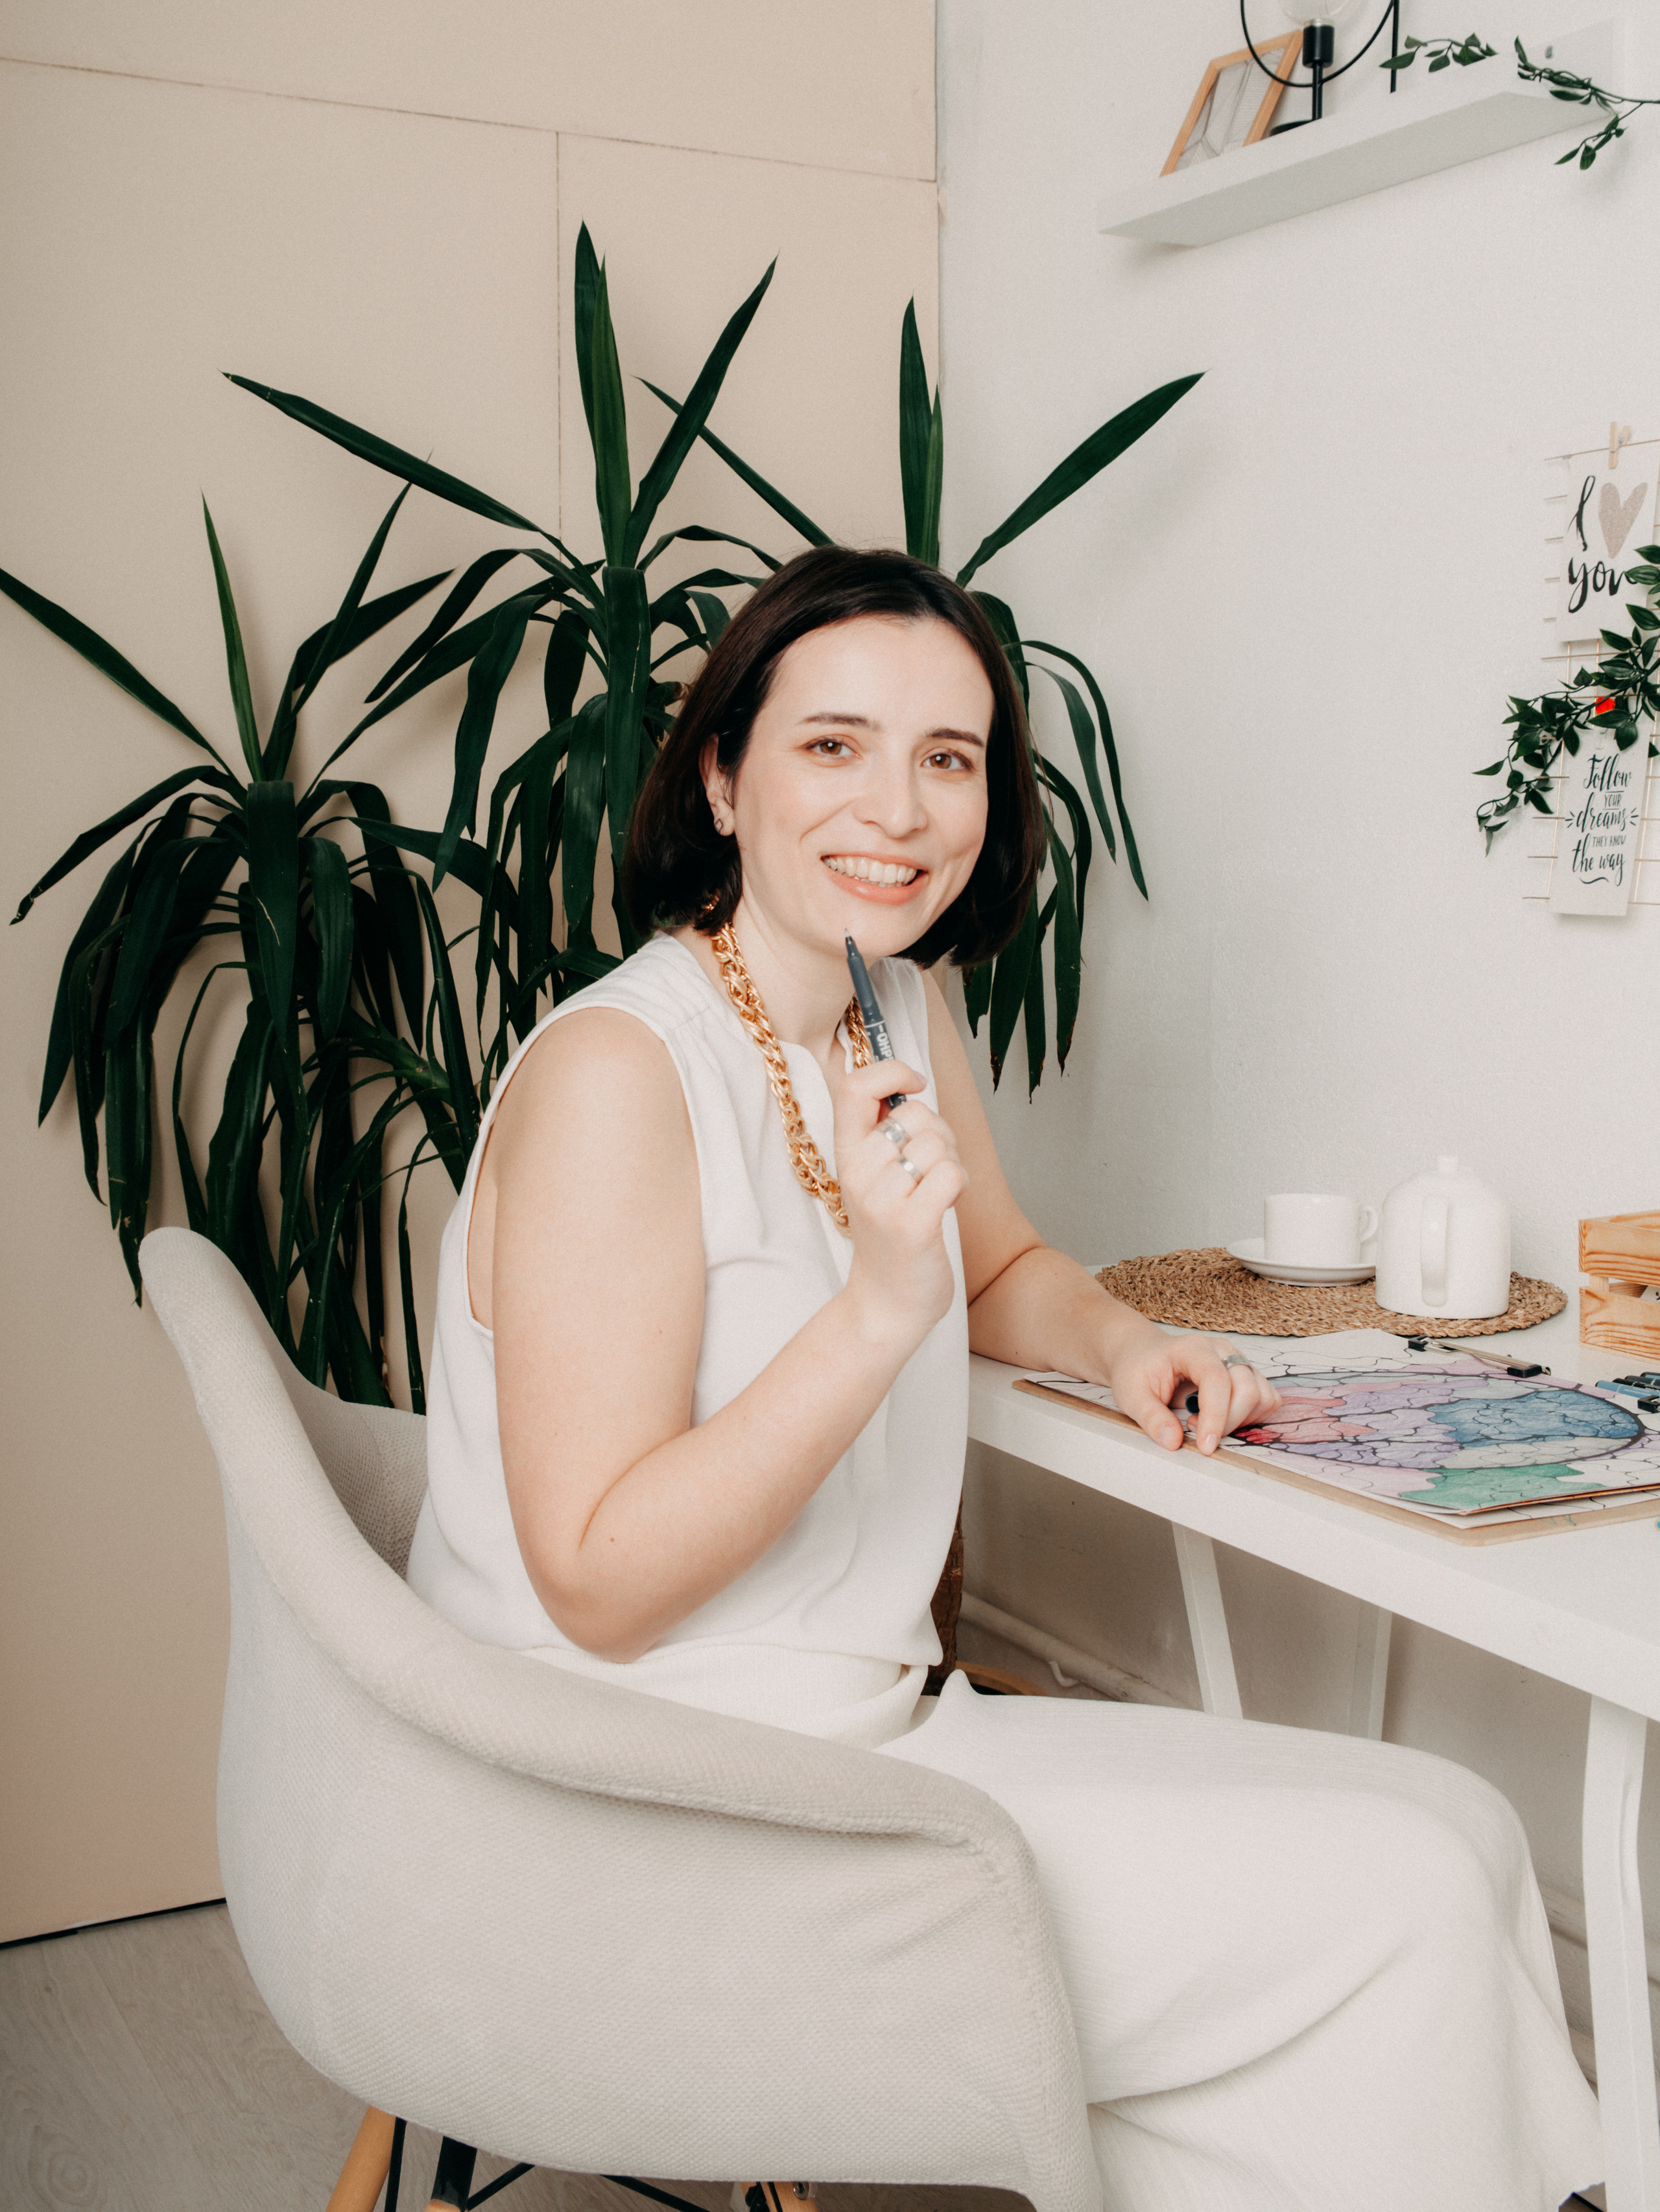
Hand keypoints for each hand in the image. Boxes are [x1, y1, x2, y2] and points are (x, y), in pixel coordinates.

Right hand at [830, 1058, 966, 1346]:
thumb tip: (907, 1084)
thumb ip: (883, 1133)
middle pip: (916, 1115)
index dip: (891, 1072)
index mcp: (845, 1154)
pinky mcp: (912, 1225)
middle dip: (939, 1132)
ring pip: (938, 1143)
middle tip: (930, 1167)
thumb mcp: (873, 1177)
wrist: (886, 1302)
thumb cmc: (889, 1233)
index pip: (853, 1087)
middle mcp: (857, 1173)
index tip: (913, 1086)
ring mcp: (882, 1200)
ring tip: (936, 1190)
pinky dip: (960, 1185)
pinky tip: (946, 1205)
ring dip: (951, 1162)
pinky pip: (951, 1174)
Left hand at [1105, 1324, 1281, 1455]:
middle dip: (1228, 1422)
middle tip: (1193, 1428)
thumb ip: (1151, 1418)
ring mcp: (1237, 1362)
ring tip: (1204, 1421)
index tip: (1205, 1447)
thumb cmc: (1136, 1369)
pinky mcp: (1246, 1375)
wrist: (1140, 1353)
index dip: (1215, 1417)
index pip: (1216, 1380)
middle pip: (1247, 1389)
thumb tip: (1175, 1442)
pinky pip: (1267, 1400)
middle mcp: (1222, 1351)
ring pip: (1262, 1396)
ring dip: (1241, 1420)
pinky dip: (1251, 1417)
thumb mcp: (1131, 1394)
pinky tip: (1222, 1418)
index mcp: (1193, 1349)